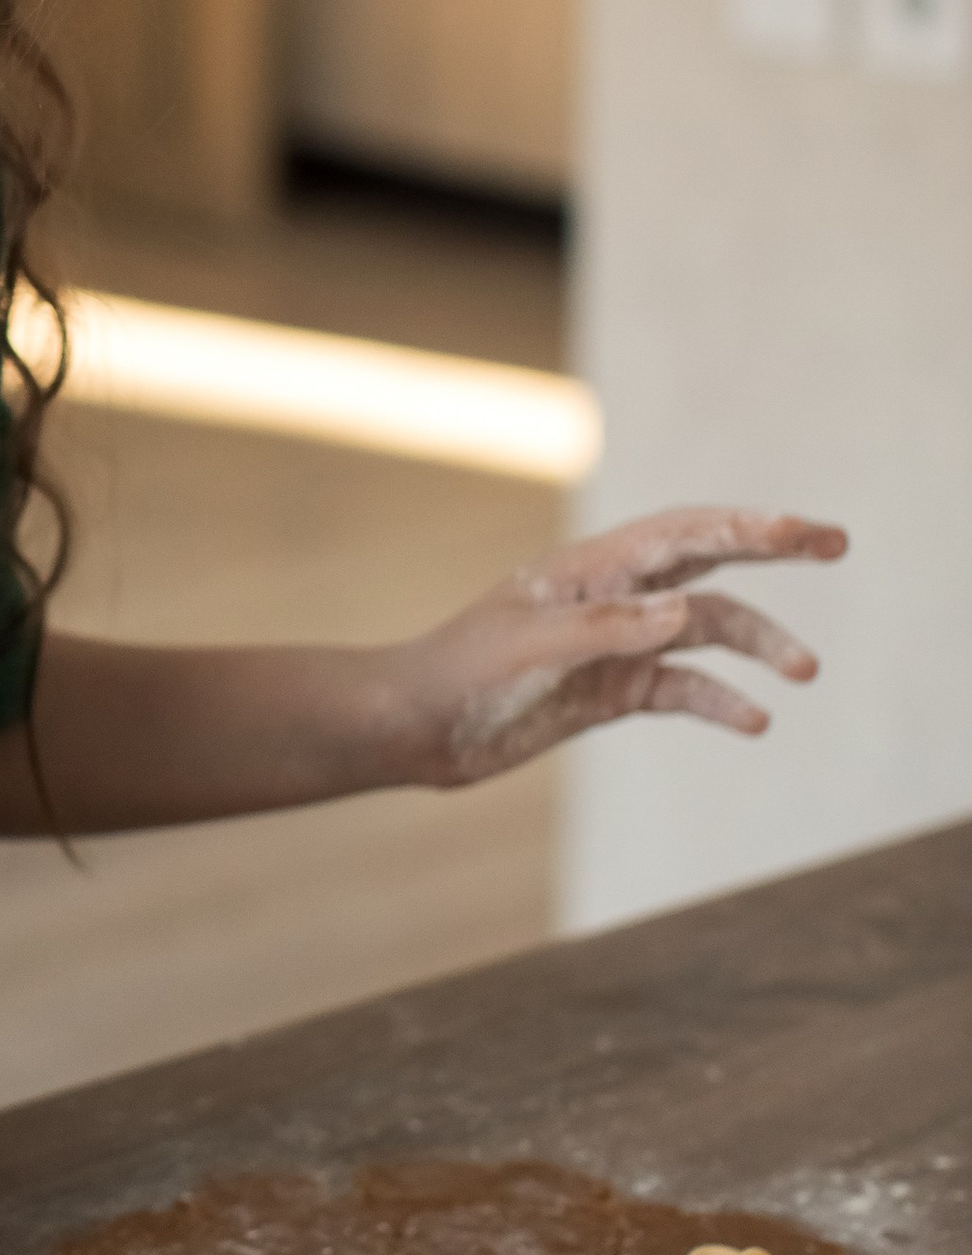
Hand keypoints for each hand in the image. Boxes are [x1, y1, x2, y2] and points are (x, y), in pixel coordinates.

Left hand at [395, 506, 847, 788]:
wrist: (416, 727)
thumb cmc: (462, 675)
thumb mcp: (535, 648)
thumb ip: (610, 628)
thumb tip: (686, 610)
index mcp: (589, 570)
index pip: (681, 535)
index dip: (745, 527)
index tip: (802, 531)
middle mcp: (612, 597)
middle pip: (707, 563)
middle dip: (771, 549)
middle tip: (836, 543)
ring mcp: (616, 643)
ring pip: (706, 631)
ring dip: (757, 645)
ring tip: (806, 671)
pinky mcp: (611, 689)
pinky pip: (682, 687)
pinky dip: (720, 701)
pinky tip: (756, 721)